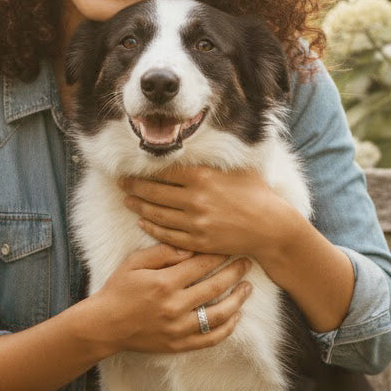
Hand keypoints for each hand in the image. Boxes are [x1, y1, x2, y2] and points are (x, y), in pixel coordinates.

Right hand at [90, 243, 251, 354]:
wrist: (104, 325)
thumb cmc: (118, 289)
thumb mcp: (134, 262)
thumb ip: (162, 252)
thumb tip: (190, 248)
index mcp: (164, 283)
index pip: (201, 264)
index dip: (219, 254)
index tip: (231, 246)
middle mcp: (174, 306)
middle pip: (215, 286)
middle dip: (235, 272)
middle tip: (247, 262)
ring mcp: (178, 328)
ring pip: (219, 315)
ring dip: (237, 300)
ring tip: (247, 288)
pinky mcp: (179, 345)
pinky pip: (210, 338)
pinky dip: (227, 328)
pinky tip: (236, 316)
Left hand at [121, 166, 293, 261]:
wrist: (270, 227)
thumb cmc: (256, 194)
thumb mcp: (236, 170)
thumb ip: (212, 161)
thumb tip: (193, 149)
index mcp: (203, 177)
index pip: (164, 172)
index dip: (144, 171)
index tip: (131, 169)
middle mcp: (195, 199)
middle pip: (155, 192)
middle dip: (134, 187)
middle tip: (120, 183)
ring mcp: (195, 222)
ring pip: (157, 213)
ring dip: (139, 206)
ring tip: (127, 200)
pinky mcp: (198, 241)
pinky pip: (167, 235)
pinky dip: (151, 228)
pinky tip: (142, 221)